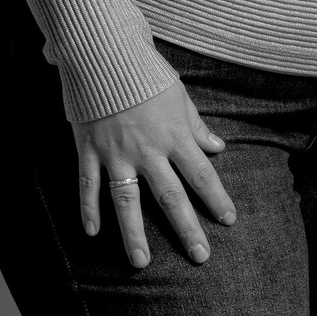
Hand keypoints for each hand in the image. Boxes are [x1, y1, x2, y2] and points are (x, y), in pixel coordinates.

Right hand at [77, 79, 235, 267]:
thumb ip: (196, 126)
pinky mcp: (89, 150)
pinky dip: (88, 209)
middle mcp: (147, 150)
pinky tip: (92, 233)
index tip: (228, 220)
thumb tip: (217, 148)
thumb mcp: (179, 97)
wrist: (103, 54)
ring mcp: (116, 153)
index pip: (201, 174)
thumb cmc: (144, 74)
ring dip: (134, 234)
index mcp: (174, 136)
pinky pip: (88, 185)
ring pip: (127, 201)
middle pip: (171, 197)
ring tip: (141, 262)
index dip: (216, 199)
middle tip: (200, 256)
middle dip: (187, 228)